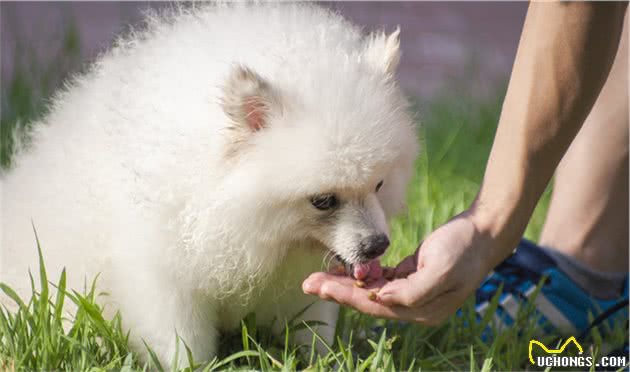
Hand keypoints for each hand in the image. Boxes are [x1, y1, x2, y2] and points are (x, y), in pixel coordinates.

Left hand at [302, 212, 508, 324]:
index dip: (346, 296)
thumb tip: (380, 298)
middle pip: (368, 300)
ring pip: (371, 290)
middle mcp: (416, 306)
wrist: (485, 231)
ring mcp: (413, 293)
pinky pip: (380, 280)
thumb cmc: (464, 247)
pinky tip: (345, 269)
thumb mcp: (441, 268)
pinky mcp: (411, 277)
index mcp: (423, 310)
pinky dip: (362, 274)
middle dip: (338, 291)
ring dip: (345, 283)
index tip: (320, 286)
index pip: (375, 305)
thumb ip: (411, 290)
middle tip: (309, 283)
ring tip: (319, 277)